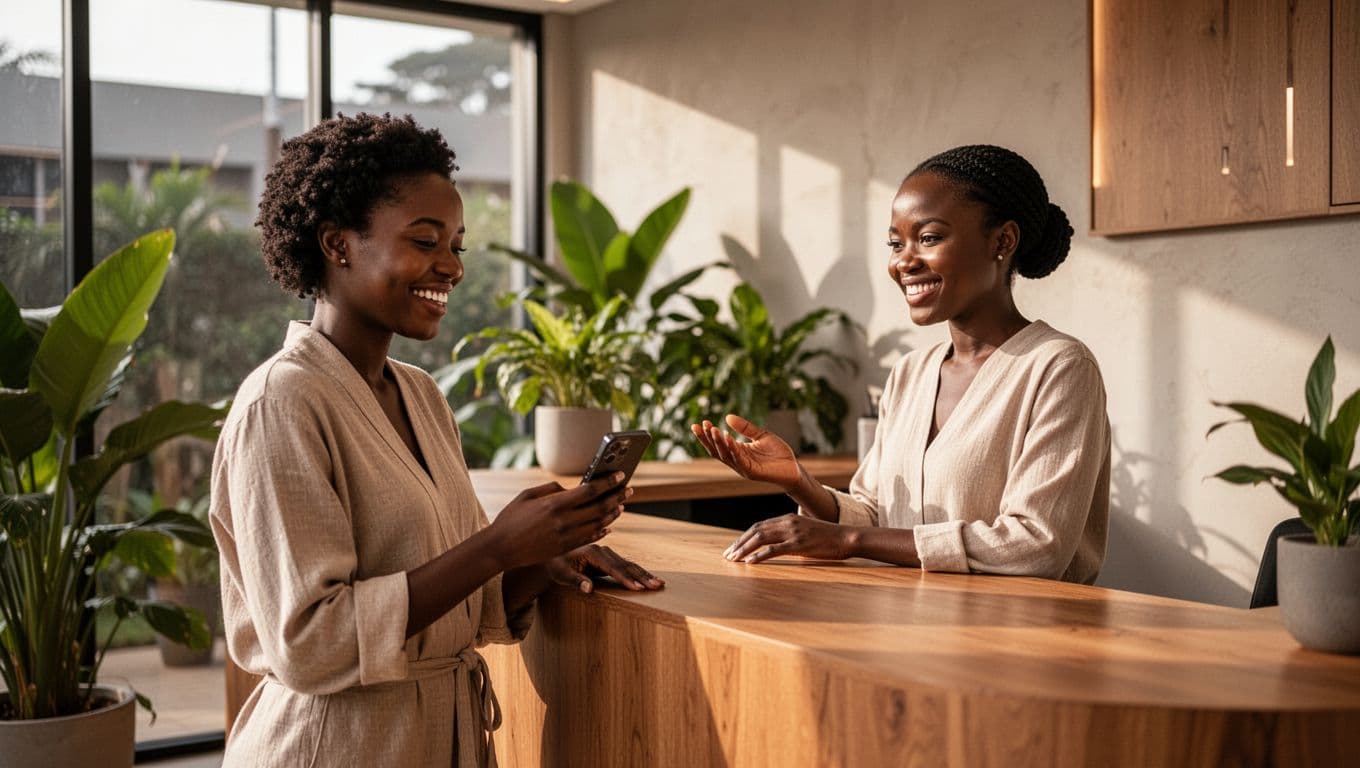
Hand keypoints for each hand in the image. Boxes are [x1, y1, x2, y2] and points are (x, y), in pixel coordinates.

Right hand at [488, 473, 631, 570]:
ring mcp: (565, 537)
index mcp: (554, 504)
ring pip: (598, 524)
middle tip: (628, 489)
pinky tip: (609, 524)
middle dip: (617, 497)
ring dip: (612, 514)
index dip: (608, 482)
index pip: (590, 491)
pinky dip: (602, 530)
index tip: (620, 475)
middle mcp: (564, 521)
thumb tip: (570, 488)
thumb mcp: (527, 495)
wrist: (499, 549)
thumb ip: (551, 489)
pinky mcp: (564, 549)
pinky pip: (589, 538)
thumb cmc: (511, 518)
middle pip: (599, 507)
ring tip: (621, 505)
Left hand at [546, 544, 665, 592]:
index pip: (613, 568)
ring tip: (659, 584)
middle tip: (657, 586)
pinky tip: (649, 579)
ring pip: (629, 564)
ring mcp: (607, 553)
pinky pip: (626, 566)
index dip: (626, 579)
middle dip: (642, 576)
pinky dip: (638, 573)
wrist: (553, 554)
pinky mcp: (609, 558)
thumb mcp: (561, 574)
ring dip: (644, 574)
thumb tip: (588, 589)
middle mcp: (603, 550)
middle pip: (626, 565)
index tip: (638, 588)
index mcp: (593, 553)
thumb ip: (576, 581)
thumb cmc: (556, 564)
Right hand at [691, 414, 800, 489]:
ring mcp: (743, 468)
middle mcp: (737, 461)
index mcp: (738, 452)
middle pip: (716, 450)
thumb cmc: (778, 453)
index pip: (718, 444)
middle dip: (707, 439)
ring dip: (718, 442)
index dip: (708, 435)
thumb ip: (746, 428)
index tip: (700, 423)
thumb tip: (727, 417)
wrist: (794, 467)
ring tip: (712, 429)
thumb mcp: (761, 435)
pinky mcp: (752, 472)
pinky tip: (727, 438)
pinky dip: (732, 449)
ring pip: (725, 455)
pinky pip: (739, 460)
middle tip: (699, 426)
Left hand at [723, 513, 850, 563]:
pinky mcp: (799, 545)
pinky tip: (750, 562)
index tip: (733, 547)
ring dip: (744, 549)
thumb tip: (774, 547)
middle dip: (739, 543)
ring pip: (761, 538)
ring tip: (734, 559)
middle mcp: (787, 522)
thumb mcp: (805, 532)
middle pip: (756, 531)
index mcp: (787, 519)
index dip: (744, 537)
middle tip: (727, 554)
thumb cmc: (827, 538)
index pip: (759, 526)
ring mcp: (793, 533)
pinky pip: (774, 550)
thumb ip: (789, 536)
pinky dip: (759, 555)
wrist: (847, 538)